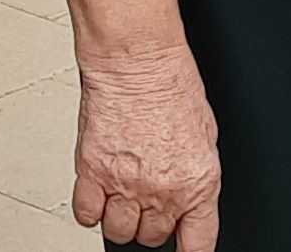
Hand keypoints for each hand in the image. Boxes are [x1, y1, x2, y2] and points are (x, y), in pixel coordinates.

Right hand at [72, 41, 220, 250]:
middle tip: (147, 192)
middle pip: (152, 237)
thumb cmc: (171, 82)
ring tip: (122, 188)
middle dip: (150, 219)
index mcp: (198, 184)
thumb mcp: (205, 134)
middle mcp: (162, 190)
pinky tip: (98, 188)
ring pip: (118, 230)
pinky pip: (86, 214)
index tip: (182, 250)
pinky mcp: (92, 171)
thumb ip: (195, 175)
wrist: (136, 57)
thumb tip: (188, 197)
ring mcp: (125, 184)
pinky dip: (90, 207)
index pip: (197, 244)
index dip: (188, 251)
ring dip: (119, 215)